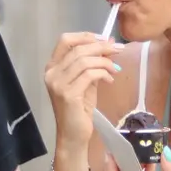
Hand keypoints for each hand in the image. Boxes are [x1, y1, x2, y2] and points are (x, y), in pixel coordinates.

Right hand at [43, 32, 122, 147]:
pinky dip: (103, 73)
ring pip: (84, 60)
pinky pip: (90, 75)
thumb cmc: (79, 109)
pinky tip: (110, 79)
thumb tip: (108, 42)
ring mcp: (58, 84)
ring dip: (104, 61)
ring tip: (115, 69)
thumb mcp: (86, 81)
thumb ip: (94, 63)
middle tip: (118, 50)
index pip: (65, 40)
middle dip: (101, 47)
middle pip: (78, 49)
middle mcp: (52, 73)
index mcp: (52, 67)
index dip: (86, 36)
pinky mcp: (68, 94)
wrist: (73, 135)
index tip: (104, 39)